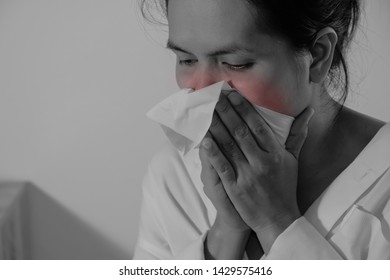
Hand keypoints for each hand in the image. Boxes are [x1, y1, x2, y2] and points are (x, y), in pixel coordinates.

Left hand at [201, 91, 313, 251]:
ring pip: (229, 146)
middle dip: (226, 112)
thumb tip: (308, 111)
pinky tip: (204, 140)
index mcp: (276, 153)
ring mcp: (248, 175)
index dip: (244, 109)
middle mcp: (262, 162)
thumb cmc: (285, 187)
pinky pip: (222, 167)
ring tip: (206, 112)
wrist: (279, 219)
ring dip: (216, 128)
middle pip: (240, 132)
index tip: (232, 95)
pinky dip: (213, 153)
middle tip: (214, 97)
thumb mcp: (293, 160)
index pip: (257, 126)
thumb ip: (298, 134)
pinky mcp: (236, 188)